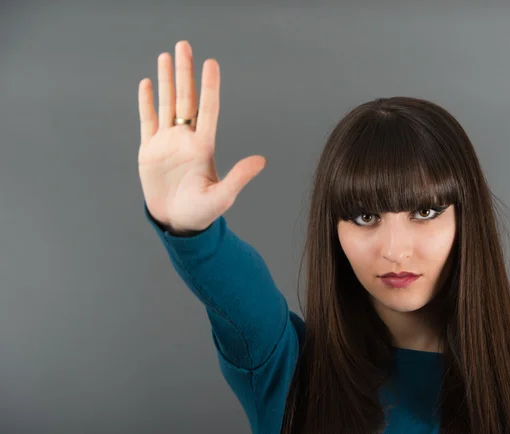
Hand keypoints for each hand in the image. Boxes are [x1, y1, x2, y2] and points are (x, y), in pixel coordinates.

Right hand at [137, 40, 266, 232]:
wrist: (177, 222)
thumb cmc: (202, 213)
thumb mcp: (222, 197)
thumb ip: (239, 177)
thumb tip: (261, 161)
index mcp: (203, 146)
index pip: (207, 109)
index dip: (209, 86)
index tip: (211, 63)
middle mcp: (186, 139)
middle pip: (186, 98)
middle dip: (184, 72)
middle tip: (184, 46)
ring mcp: (167, 143)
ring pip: (166, 104)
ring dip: (165, 80)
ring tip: (166, 56)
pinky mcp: (150, 151)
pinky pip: (148, 120)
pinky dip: (147, 102)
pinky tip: (147, 84)